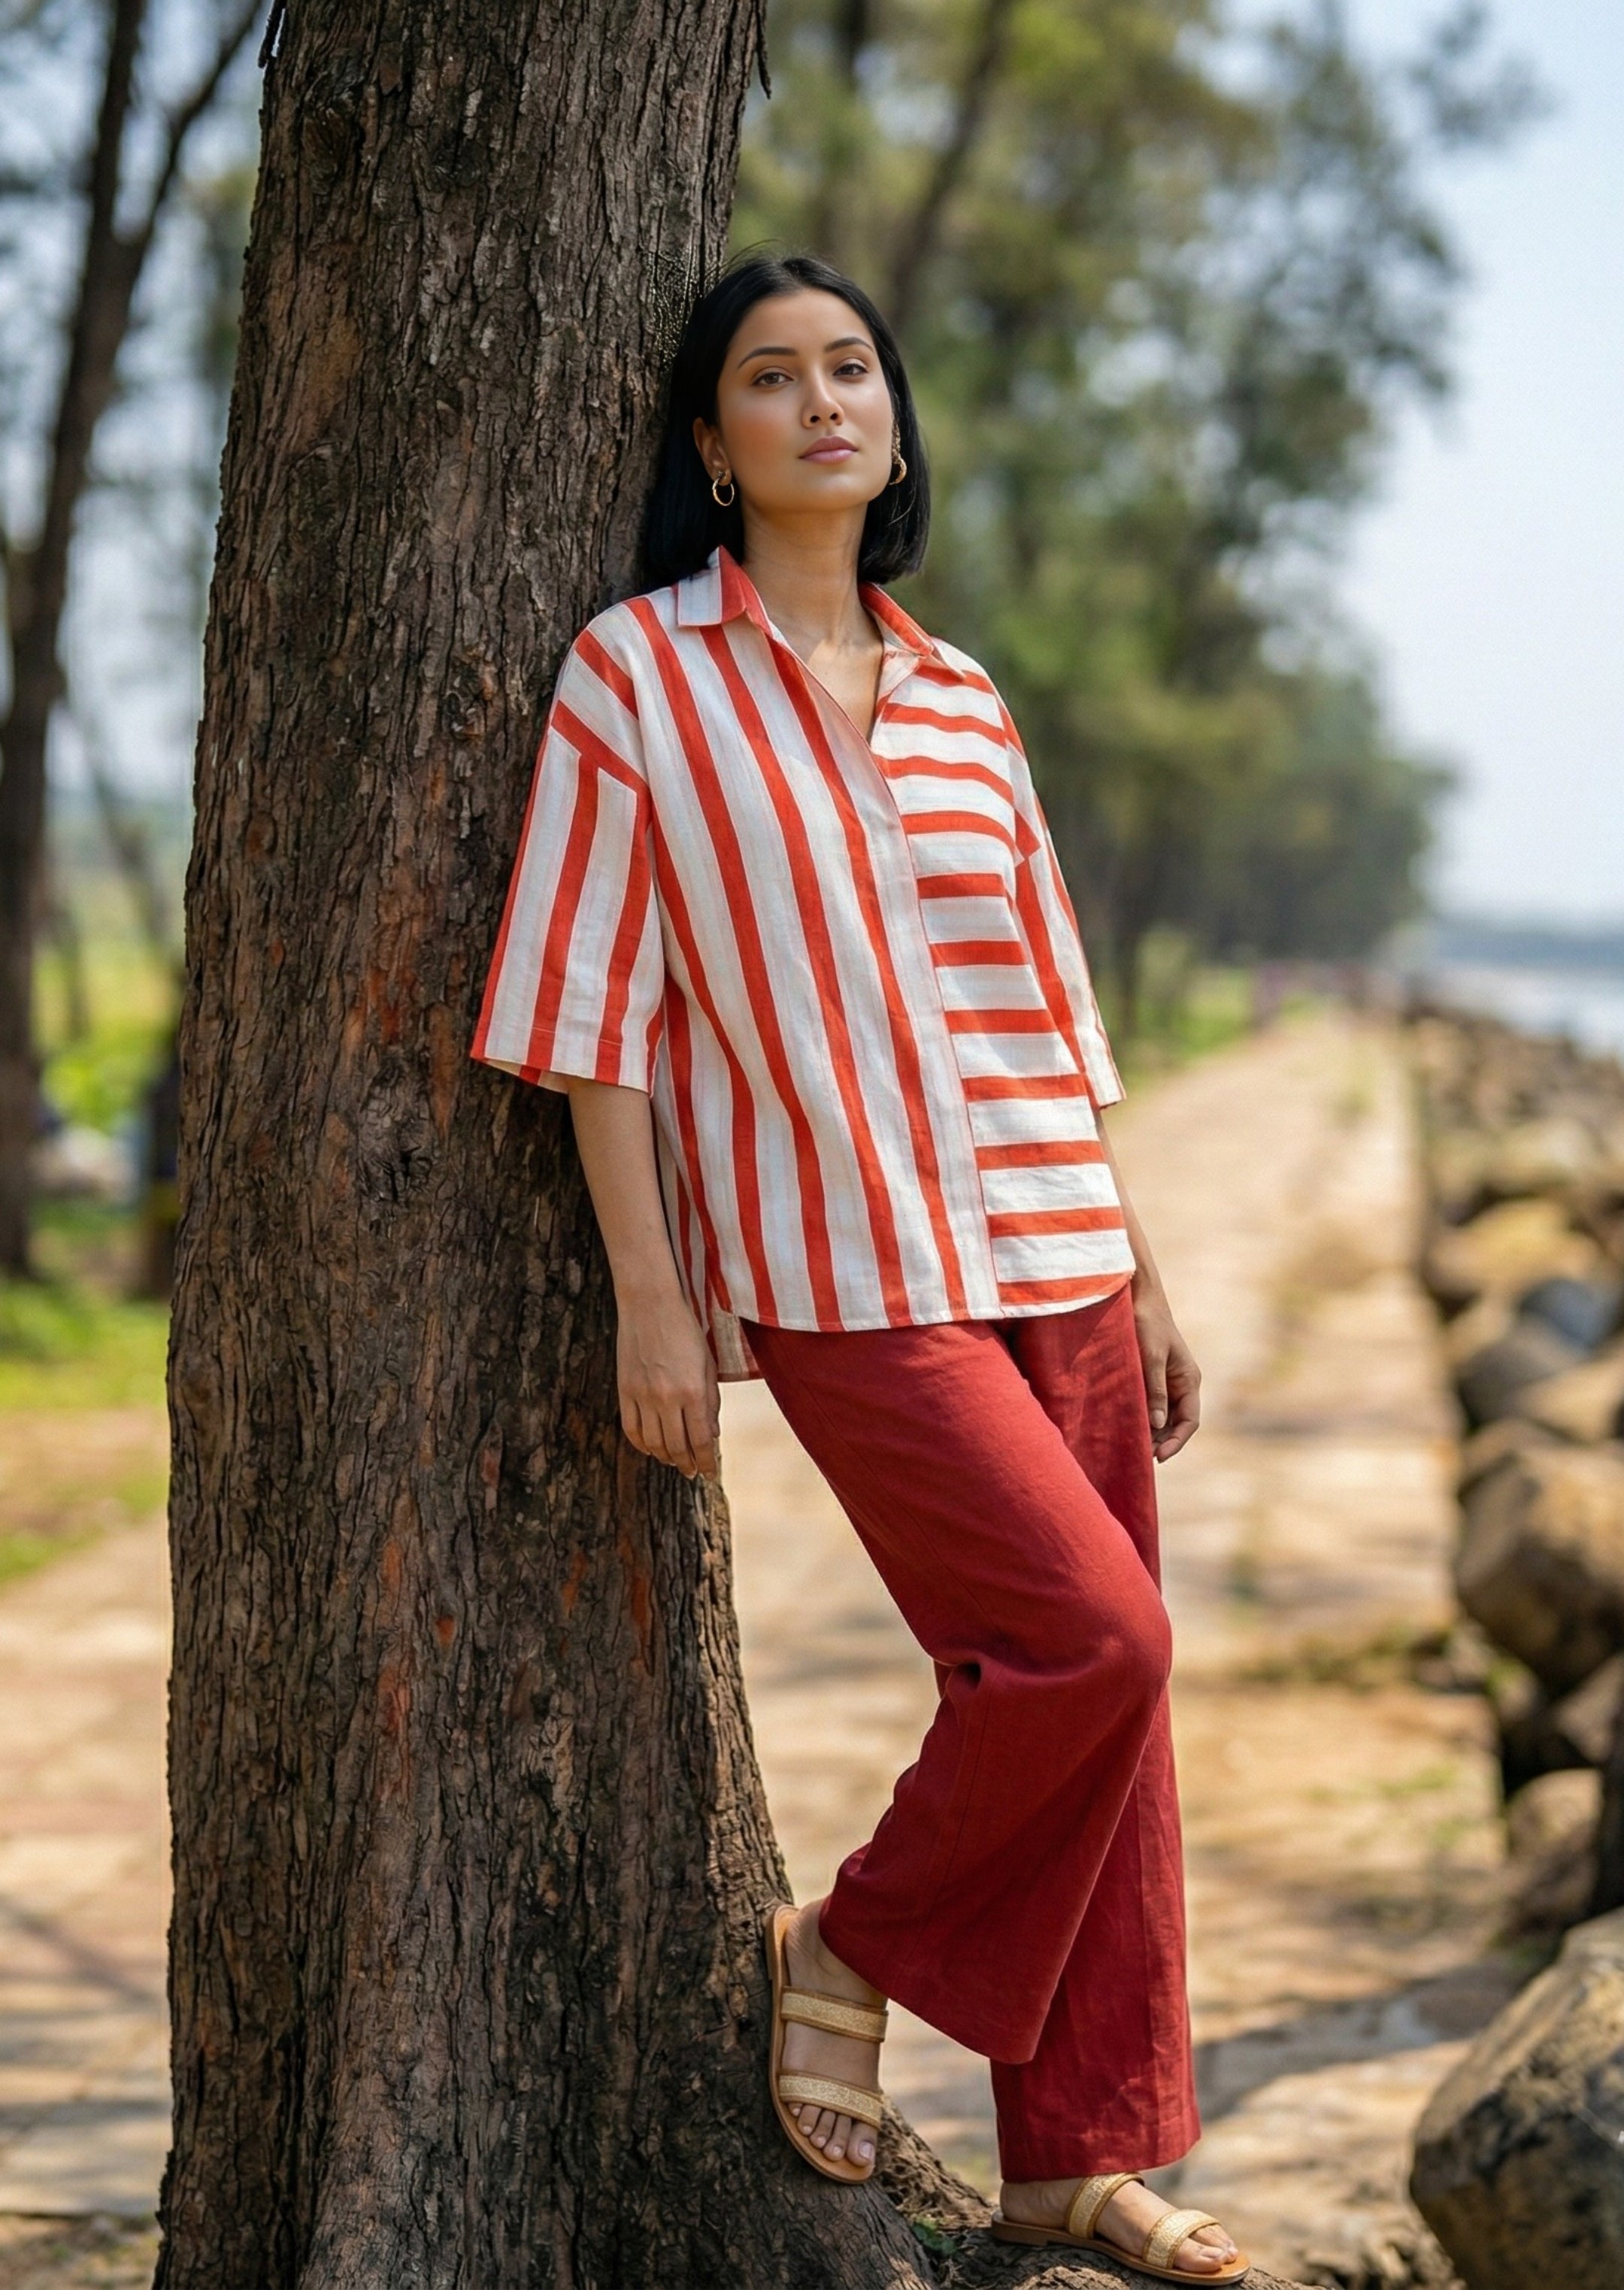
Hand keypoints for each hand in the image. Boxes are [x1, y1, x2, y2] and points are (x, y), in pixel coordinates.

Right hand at [615, 1287, 719, 1477]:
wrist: (650, 1305)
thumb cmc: (685, 1331)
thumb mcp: (707, 1365)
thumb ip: (710, 1403)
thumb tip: (710, 1437)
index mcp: (693, 1391)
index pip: (700, 1441)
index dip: (706, 1462)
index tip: (708, 1473)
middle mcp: (667, 1398)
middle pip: (676, 1447)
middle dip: (687, 1464)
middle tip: (692, 1472)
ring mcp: (642, 1395)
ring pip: (653, 1443)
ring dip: (665, 1457)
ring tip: (674, 1461)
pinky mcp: (624, 1390)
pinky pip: (631, 1429)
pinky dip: (641, 1444)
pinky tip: (650, 1448)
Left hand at [1132, 1282, 1200, 1462]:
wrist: (1137, 1297)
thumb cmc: (1147, 1323)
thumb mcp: (1150, 1357)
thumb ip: (1155, 1390)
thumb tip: (1156, 1425)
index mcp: (1189, 1379)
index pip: (1190, 1421)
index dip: (1176, 1441)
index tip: (1158, 1456)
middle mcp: (1181, 1384)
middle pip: (1176, 1423)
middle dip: (1161, 1441)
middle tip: (1139, 1457)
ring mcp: (1167, 1382)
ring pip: (1163, 1417)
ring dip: (1151, 1432)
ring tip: (1133, 1447)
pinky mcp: (1151, 1378)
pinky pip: (1150, 1405)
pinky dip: (1142, 1418)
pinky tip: (1127, 1427)